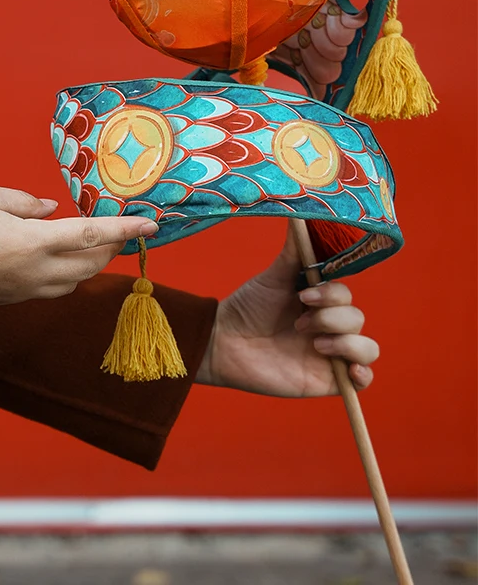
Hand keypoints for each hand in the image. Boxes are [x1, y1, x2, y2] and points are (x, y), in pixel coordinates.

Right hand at [0, 185, 157, 306]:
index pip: (93, 235)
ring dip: (89, 263)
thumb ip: (22, 201)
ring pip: (73, 281)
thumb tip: (48, 209)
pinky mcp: (8, 299)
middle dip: (112, 247)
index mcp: (34, 241)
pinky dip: (64, 273)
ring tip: (90, 243)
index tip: (152, 225)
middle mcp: (36, 271)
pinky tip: (52, 257)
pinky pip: (50, 288)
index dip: (125, 229)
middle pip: (91, 263)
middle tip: (120, 229)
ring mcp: (22, 290)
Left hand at [196, 222, 379, 395]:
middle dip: (330, 318)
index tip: (303, 295)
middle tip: (298, 323)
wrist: (225, 343)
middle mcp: (329, 326)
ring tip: (314, 345)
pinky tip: (346, 369)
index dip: (332, 294)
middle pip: (357, 318)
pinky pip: (365, 378)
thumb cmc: (248, 308)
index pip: (346, 294)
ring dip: (346, 344)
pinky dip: (362, 373)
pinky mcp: (329, 379)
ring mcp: (332, 353)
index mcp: (319, 301)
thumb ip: (293, 252)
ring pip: (368, 347)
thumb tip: (301, 214)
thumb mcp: (273, 278)